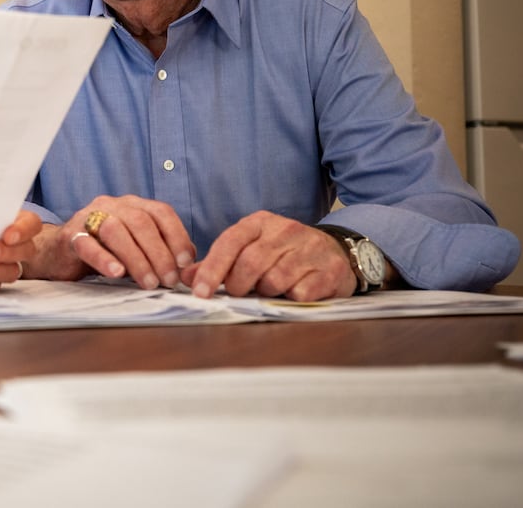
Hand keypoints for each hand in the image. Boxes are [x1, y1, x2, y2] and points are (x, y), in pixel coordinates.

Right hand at [59, 195, 195, 289]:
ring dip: (136, 258)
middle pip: (140, 221)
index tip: (186, 263)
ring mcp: (88, 217)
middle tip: (169, 280)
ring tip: (148, 282)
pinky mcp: (70, 236)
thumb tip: (189, 265)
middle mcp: (112, 205)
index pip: (161, 212)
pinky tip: (116, 273)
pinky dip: (104, 259)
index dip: (177, 236)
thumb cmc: (103, 251)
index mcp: (132, 205)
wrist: (57, 253)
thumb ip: (161, 251)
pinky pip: (87, 244)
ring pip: (116, 230)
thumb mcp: (136, 248)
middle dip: (159, 252)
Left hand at [179, 211, 354, 300]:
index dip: (212, 269)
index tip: (200, 292)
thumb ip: (218, 264)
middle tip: (240, 292)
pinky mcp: (330, 270)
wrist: (337, 252)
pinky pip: (300, 293)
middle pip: (250, 263)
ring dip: (266, 292)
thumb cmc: (284, 254)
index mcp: (261, 222)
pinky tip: (295, 292)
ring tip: (270, 289)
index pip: (229, 242)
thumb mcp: (251, 249)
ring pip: (274, 280)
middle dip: (238, 285)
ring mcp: (310, 249)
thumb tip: (185, 278)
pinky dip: (291, 299)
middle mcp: (286, 230)